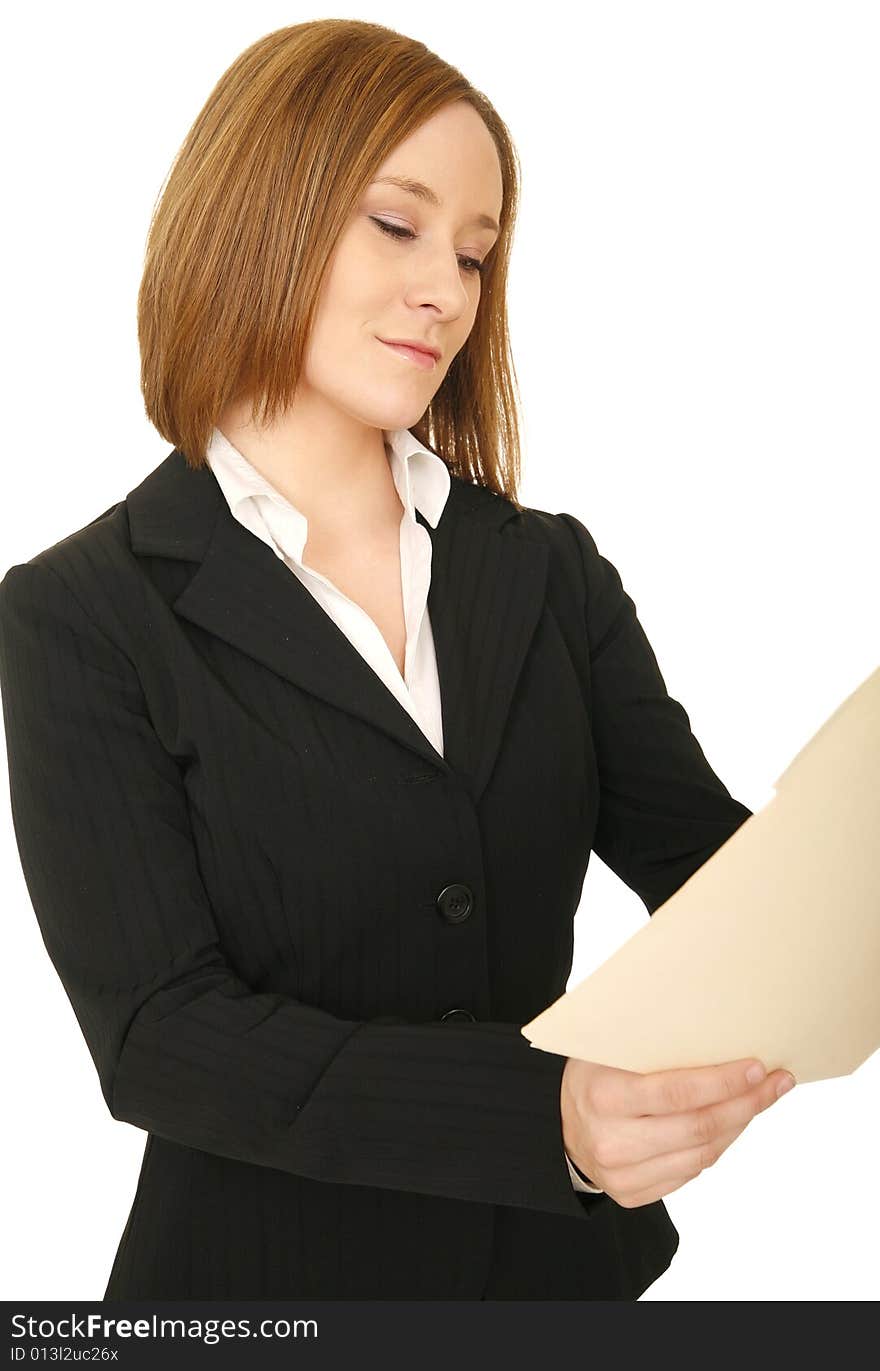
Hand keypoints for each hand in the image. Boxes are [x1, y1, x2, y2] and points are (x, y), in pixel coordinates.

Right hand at [560, 1055, 794, 1207]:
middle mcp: (612, 1142)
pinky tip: (731, 1122)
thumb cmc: (593, 1075)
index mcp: (603, 1096)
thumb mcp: (607, 1048)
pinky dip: (717, 1146)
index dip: (723, 1081)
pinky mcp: (633, 1195)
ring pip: (702, 1155)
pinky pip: (692, 1173)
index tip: (759, 1067)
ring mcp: (622, 1175)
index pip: (677, 1092)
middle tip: (777, 1082)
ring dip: (738, 1125)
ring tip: (761, 1099)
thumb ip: (650, 1041)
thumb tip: (717, 1025)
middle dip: (746, 1104)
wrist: (556, 1124)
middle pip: (698, 1128)